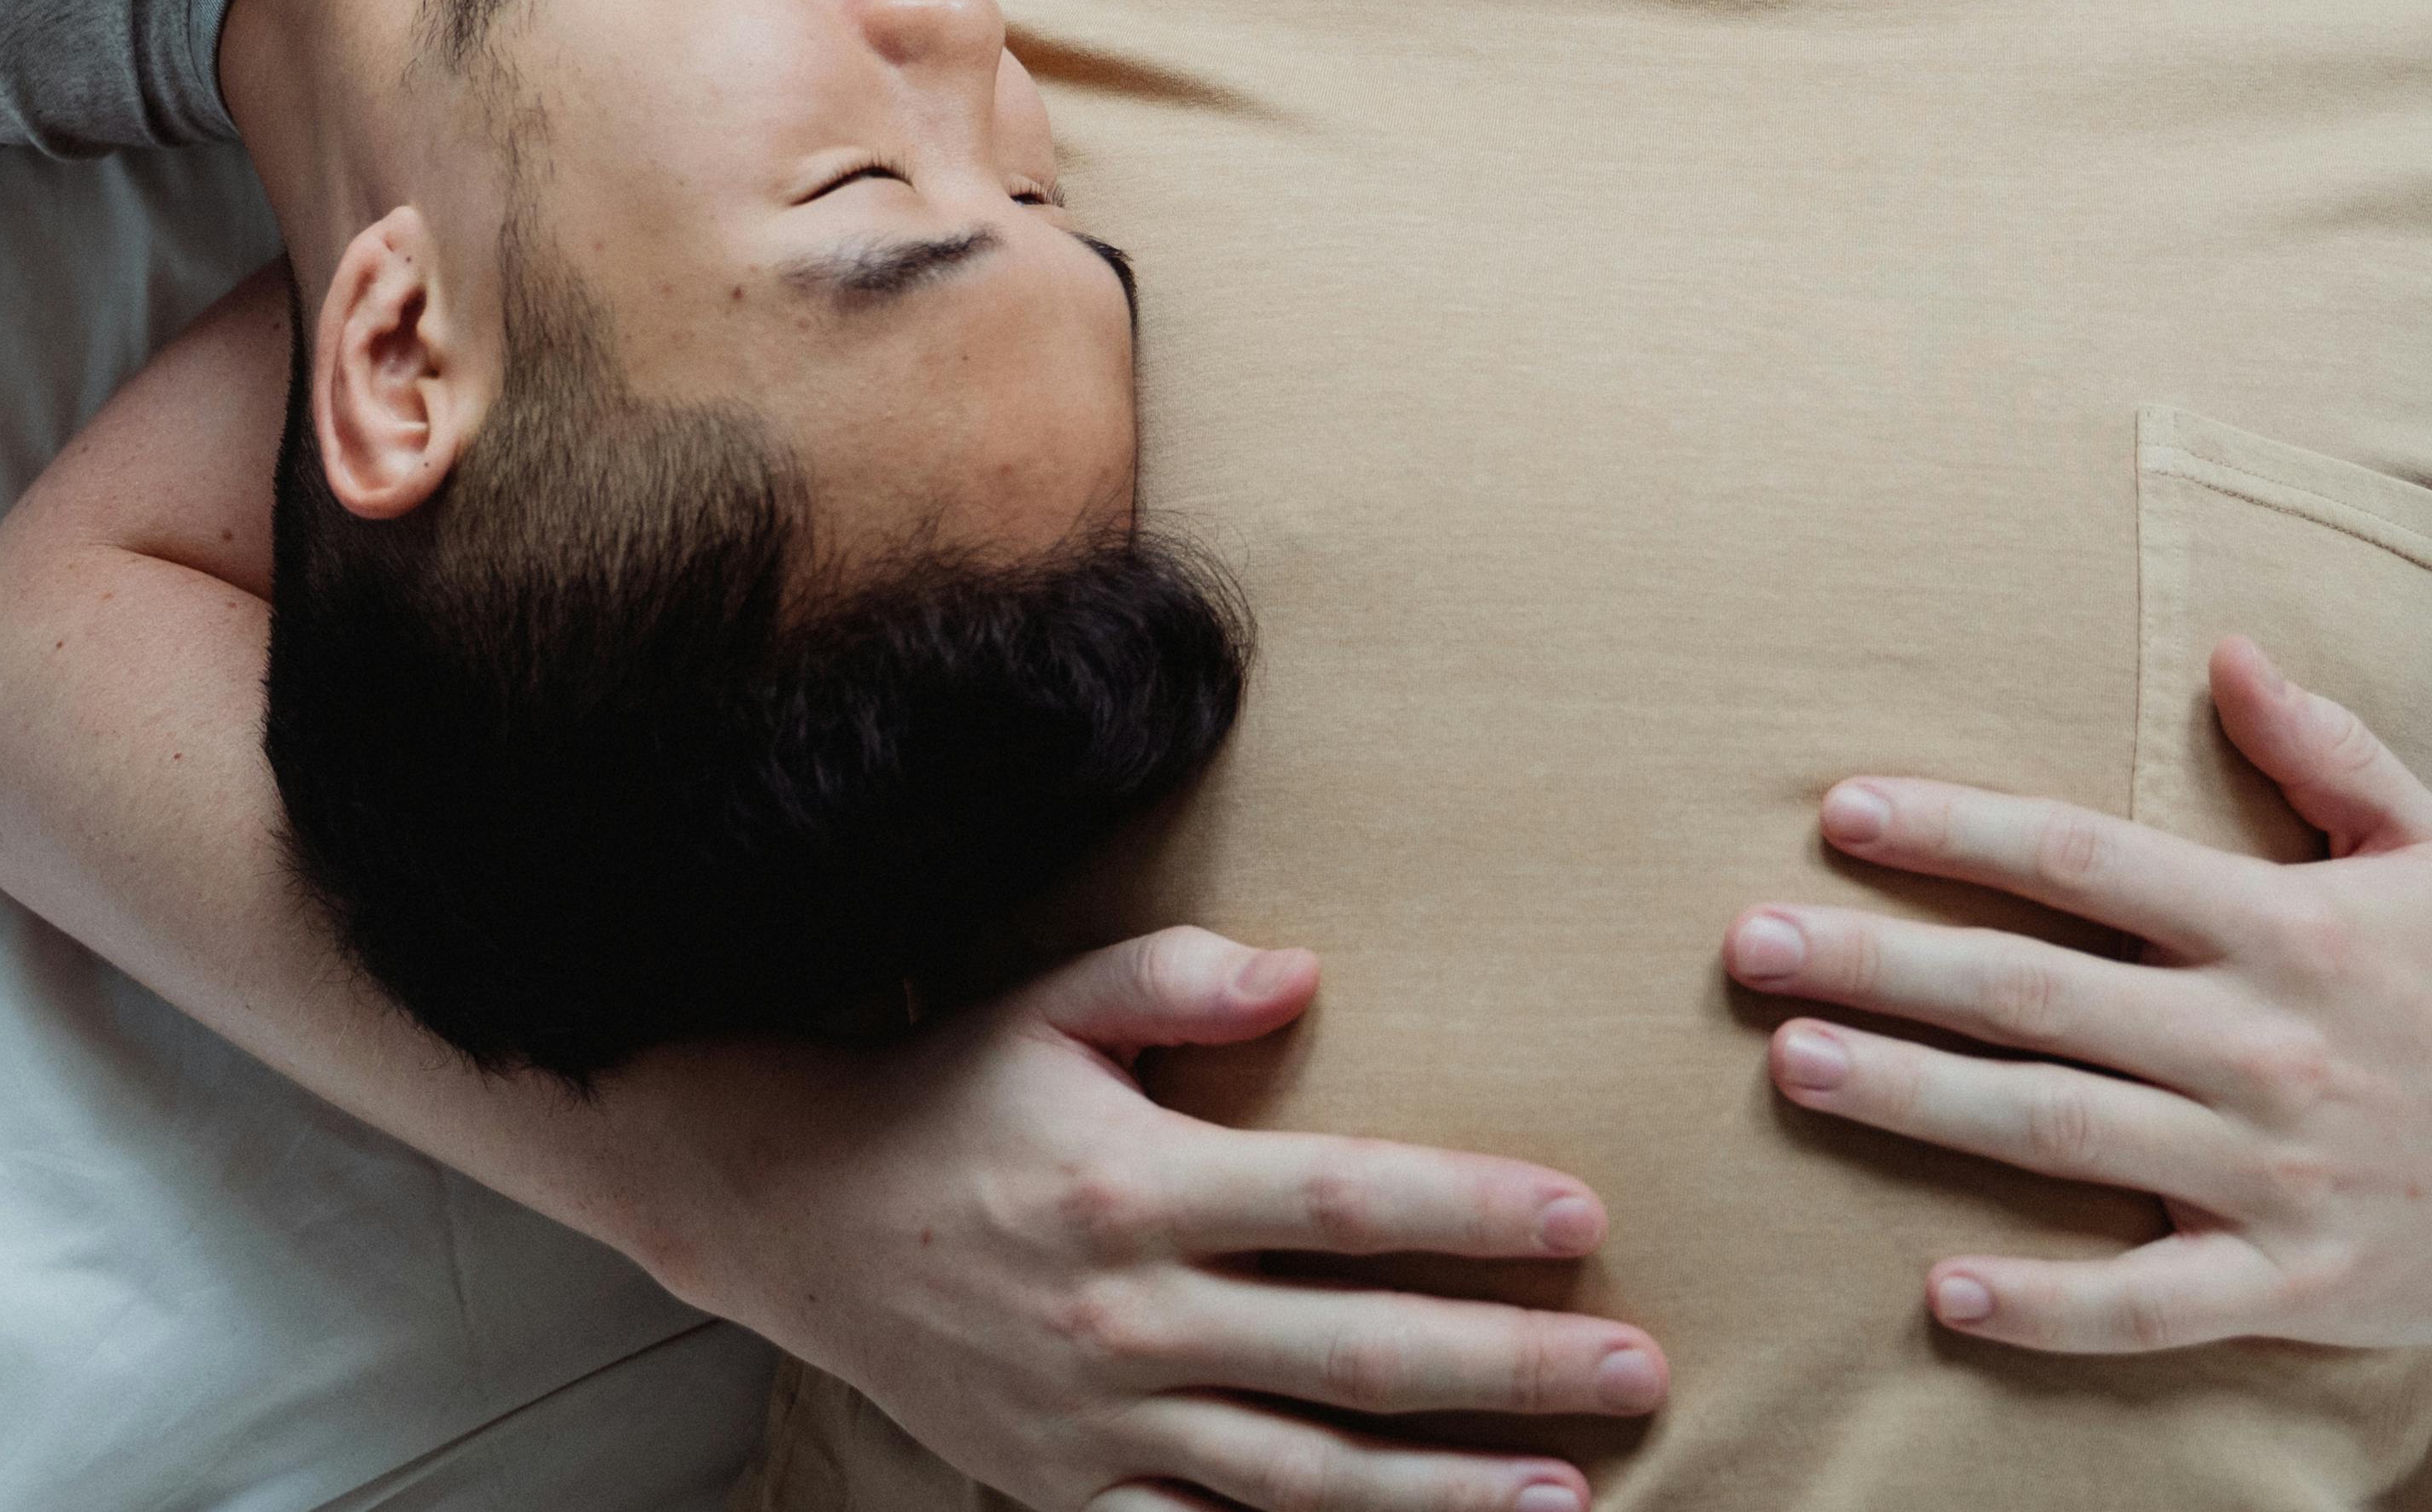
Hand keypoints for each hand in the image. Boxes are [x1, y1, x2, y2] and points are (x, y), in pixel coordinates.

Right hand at [624, 928, 1669, 1511]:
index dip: (1469, 1213)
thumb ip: (1180, 977)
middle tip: (1637, 1371)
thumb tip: (1307, 972)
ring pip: (1305, 1476)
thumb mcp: (1050, 1004)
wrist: (794, 1213)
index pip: (1342, 1203)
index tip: (1584, 1214)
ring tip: (1565, 1496)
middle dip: (1509, 1367)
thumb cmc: (948, 1093)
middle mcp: (1132, 1313)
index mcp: (1140, 1184)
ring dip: (1443, 1493)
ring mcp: (1104, 1419)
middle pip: (1354, 1354)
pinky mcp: (1072, 1485)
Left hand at [1722, 637, 2431, 1351]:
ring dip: (1918, 1103)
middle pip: (2035, 996)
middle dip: (1881, 967)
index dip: (1956, 835)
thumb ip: (2320, 746)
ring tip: (1793, 1069)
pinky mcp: (2292, 1283)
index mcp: (2278, 925)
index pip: (2082, 864)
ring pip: (2062, 1131)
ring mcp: (2271, 1168)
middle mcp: (2259, 1040)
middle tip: (1750, 949)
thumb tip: (2229, 647)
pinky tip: (1942, 1292)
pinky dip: (2048, 1305)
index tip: (1840, 815)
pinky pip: (2150, 1302)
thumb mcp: (2424, 842)